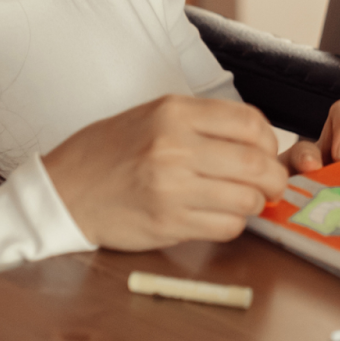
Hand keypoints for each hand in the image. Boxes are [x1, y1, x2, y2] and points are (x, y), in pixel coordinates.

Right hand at [41, 94, 288, 249]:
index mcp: (174, 112)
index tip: (267, 151)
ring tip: (244, 200)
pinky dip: (232, 224)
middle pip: (256, 163)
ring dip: (254, 203)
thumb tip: (257, 140)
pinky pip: (224, 227)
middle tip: (272, 184)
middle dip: (274, 178)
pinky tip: (220, 216)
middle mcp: (175, 146)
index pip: (250, 122)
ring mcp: (172, 188)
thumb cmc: (110, 151)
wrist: (65, 190)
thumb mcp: (153, 115)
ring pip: (245, 199)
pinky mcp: (168, 223)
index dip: (270, 141)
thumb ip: (202, 123)